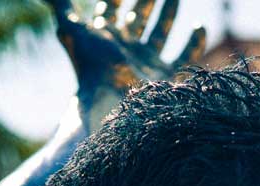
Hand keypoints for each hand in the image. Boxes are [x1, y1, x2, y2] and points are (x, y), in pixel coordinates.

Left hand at [55, 0, 207, 129]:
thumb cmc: (91, 67)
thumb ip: (61, 7)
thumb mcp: (72, 30)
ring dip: (169, 14)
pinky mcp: (165, 76)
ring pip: (161, 33)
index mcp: (106, 39)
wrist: (112, 102)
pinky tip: (198, 27)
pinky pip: (184, 57)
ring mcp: (147, 62)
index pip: (111, 12)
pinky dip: (193, 43)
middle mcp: (127, 49)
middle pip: (138, 19)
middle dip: (147, 1)